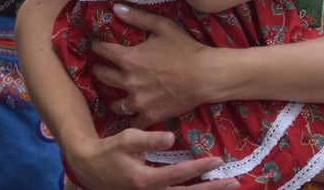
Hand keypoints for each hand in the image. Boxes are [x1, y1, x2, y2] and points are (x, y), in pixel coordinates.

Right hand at [65, 128, 238, 189]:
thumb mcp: (126, 139)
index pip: (178, 175)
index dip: (199, 168)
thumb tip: (172, 138)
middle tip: (234, 181)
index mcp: (144, 181)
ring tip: (226, 185)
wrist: (88, 168)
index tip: (217, 160)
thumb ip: (148, 139)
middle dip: (211, 189)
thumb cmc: (108, 150)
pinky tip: (204, 187)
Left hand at [91, 6, 215, 126]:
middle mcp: (129, 81)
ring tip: (113, 95)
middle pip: (104, 77)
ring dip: (112, 98)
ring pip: (115, 104)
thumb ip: (138, 17)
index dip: (98, 47)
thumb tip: (116, 8)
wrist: (204, 75)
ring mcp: (138, 101)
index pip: (104, 51)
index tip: (96, 45)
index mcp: (130, 58)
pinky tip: (131, 116)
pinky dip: (131, 119)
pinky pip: (133, 122)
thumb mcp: (162, 26)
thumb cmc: (185, 48)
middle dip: (99, 71)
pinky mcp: (150, 115)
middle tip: (99, 69)